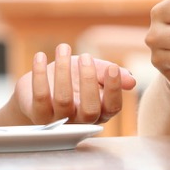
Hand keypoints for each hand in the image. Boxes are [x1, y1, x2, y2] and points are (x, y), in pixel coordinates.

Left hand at [14, 43, 136, 124]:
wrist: (38, 88)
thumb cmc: (71, 80)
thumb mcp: (93, 73)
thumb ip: (111, 75)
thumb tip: (131, 80)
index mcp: (99, 112)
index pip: (112, 108)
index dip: (114, 89)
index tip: (112, 68)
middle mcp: (80, 121)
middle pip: (90, 109)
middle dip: (89, 80)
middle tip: (85, 57)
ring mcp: (59, 121)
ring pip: (64, 100)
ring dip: (63, 70)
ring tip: (62, 48)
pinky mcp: (38, 115)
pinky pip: (40, 96)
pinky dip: (40, 74)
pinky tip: (40, 56)